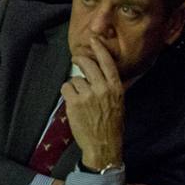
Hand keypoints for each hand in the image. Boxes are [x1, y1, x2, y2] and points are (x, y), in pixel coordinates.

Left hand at [62, 36, 125, 170]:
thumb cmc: (111, 124)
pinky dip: (67, 92)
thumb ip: (109, 86)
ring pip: (75, 78)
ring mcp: (88, 95)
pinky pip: (66, 87)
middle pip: (87, 63)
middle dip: (80, 59)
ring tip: (80, 98)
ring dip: (75, 85)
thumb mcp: (118, 103)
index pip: (108, 62)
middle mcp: (103, 88)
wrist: (104, 145)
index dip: (99, 48)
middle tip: (76, 58)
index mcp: (116, 88)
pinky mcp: (75, 102)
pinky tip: (73, 103)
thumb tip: (99, 72)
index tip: (93, 39)